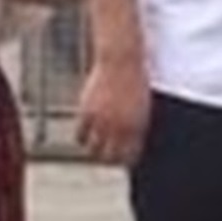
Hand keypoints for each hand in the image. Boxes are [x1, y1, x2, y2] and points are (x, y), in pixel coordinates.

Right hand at [78, 48, 150, 167]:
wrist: (122, 59)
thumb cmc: (135, 79)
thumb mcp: (141, 104)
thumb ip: (135, 123)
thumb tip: (130, 140)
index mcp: (137, 126)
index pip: (129, 156)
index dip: (125, 161)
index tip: (122, 160)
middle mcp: (120, 127)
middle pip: (109, 157)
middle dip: (108, 160)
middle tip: (106, 158)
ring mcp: (102, 121)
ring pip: (93, 149)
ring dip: (93, 151)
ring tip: (94, 149)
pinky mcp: (87, 112)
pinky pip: (80, 135)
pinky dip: (82, 138)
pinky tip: (84, 136)